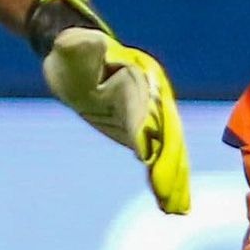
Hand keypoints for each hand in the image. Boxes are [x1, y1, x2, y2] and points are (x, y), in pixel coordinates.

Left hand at [43, 28, 191, 213]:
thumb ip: (80, 47)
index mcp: (137, 78)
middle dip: (169, 167)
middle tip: (172, 199)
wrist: (78, 52)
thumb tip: (81, 42)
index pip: (143, 111)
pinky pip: (157, 153)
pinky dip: (163, 175)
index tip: (149, 160)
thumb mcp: (72, 46)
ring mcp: (148, 114)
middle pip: (165, 135)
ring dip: (172, 177)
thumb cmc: (74, 50)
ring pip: (167, 148)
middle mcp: (150, 97)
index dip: (146, 136)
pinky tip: (167, 199)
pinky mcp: (140, 128)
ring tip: (177, 207)